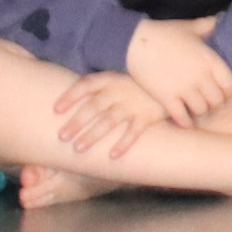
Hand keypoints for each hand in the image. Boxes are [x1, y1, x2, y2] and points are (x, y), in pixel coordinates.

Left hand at [54, 70, 169, 159]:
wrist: (175, 80)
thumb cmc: (138, 83)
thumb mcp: (120, 76)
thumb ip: (98, 86)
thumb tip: (65, 100)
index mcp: (111, 78)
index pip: (86, 85)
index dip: (70, 96)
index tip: (55, 109)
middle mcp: (121, 90)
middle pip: (95, 106)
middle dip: (77, 122)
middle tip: (62, 137)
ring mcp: (135, 102)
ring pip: (110, 120)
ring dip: (93, 135)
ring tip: (78, 148)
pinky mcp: (149, 115)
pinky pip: (135, 131)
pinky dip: (124, 143)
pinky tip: (113, 155)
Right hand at [125, 14, 231, 124]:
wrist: (135, 42)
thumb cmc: (164, 32)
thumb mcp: (189, 27)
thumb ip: (206, 25)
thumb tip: (218, 19)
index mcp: (210, 60)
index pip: (229, 84)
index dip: (229, 93)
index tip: (226, 97)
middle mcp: (200, 76)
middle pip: (217, 100)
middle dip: (216, 106)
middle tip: (213, 109)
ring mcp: (184, 88)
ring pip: (201, 110)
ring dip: (201, 114)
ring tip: (199, 116)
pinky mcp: (166, 97)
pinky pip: (181, 116)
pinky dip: (185, 123)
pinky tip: (185, 124)